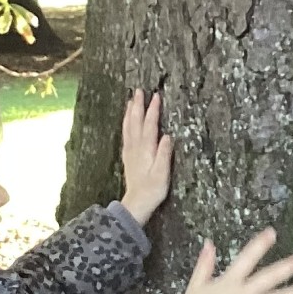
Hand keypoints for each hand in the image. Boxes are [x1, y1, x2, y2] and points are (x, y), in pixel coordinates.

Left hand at [120, 90, 173, 222]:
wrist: (137, 202)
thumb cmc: (153, 190)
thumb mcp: (162, 174)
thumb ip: (164, 154)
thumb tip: (167, 136)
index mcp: (146, 149)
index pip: (150, 125)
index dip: (153, 110)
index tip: (156, 96)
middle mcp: (136, 147)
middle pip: (136, 122)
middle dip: (138, 106)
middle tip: (139, 90)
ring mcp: (130, 151)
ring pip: (129, 127)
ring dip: (130, 112)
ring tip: (131, 100)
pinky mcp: (127, 156)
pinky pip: (126, 134)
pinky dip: (126, 124)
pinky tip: (127, 120)